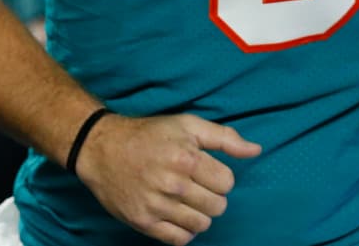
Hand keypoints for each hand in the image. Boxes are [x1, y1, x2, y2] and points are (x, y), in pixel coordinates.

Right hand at [74, 112, 261, 244]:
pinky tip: (175, 214)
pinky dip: (183, 231)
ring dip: (198, 214)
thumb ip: (224, 137)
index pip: (227, 183)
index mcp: (186, 157)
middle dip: (211, 196)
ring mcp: (157, 205)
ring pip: (201, 226)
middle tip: (194, 185)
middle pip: (217, 207)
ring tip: (184, 199)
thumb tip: (256, 150)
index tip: (204, 170)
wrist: (102, 148)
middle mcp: (173, 183)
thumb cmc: (148, 134)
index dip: (219, 177)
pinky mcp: (144, 222)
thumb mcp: (186, 124)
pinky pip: (180, 240)